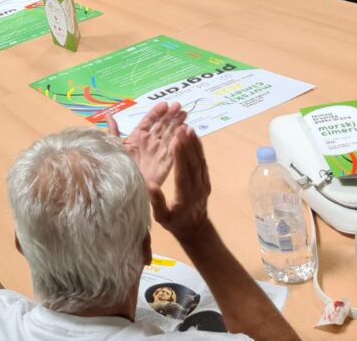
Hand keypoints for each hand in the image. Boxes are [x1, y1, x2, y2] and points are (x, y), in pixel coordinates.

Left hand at [108, 102, 186, 189]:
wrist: (127, 187)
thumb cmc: (119, 166)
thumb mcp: (114, 147)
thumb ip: (113, 132)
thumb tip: (108, 116)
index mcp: (137, 137)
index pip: (149, 121)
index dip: (157, 112)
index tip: (165, 104)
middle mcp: (149, 143)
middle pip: (162, 126)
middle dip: (171, 115)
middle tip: (179, 106)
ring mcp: (158, 151)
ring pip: (170, 134)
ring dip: (177, 124)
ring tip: (185, 114)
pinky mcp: (166, 162)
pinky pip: (174, 148)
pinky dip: (180, 139)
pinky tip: (185, 130)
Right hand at [147, 124, 211, 243]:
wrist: (196, 229)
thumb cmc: (175, 223)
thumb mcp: (162, 218)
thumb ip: (157, 202)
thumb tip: (150, 186)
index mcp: (185, 195)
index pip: (183, 172)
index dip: (180, 156)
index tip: (176, 140)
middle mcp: (197, 187)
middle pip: (192, 163)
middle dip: (187, 144)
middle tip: (180, 127)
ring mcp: (203, 183)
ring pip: (200, 160)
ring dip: (195, 144)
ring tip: (188, 128)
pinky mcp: (206, 180)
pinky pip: (203, 162)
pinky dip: (200, 149)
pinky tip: (195, 137)